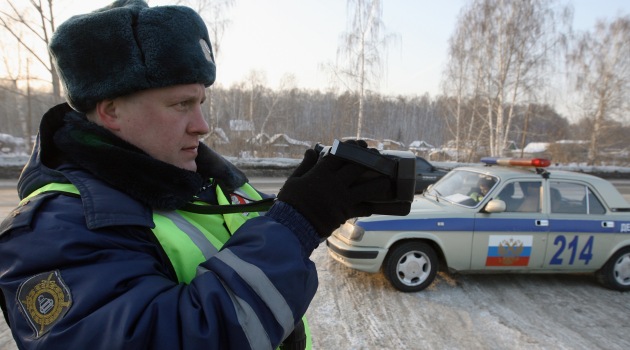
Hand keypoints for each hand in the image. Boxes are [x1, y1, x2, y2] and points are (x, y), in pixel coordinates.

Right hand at [277, 141, 399, 237]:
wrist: (294, 225)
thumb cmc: (291, 202)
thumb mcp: (294, 180)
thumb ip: (305, 165)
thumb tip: (311, 151)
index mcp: (322, 172)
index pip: (341, 155)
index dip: (353, 147)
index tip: (361, 145)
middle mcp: (335, 183)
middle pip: (358, 167)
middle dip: (370, 160)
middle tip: (378, 157)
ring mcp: (343, 198)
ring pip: (368, 188)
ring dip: (379, 183)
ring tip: (386, 181)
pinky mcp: (346, 213)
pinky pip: (363, 208)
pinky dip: (370, 206)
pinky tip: (374, 205)